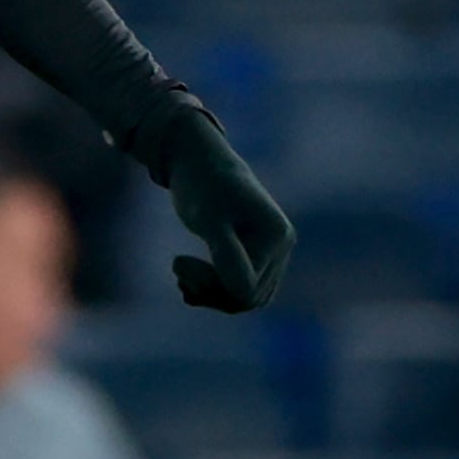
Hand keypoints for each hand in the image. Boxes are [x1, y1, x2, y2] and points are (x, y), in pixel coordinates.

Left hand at [138, 102, 290, 313]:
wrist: (198, 160)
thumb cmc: (201, 185)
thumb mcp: (208, 219)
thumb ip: (226, 254)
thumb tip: (244, 294)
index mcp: (277, 236)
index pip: (244, 289)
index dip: (208, 285)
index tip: (176, 261)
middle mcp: (282, 246)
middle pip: (247, 298)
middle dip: (209, 292)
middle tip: (177, 268)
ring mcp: (272, 252)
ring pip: (244, 297)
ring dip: (210, 294)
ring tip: (181, 276)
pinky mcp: (256, 254)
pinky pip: (240, 288)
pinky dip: (214, 289)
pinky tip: (188, 281)